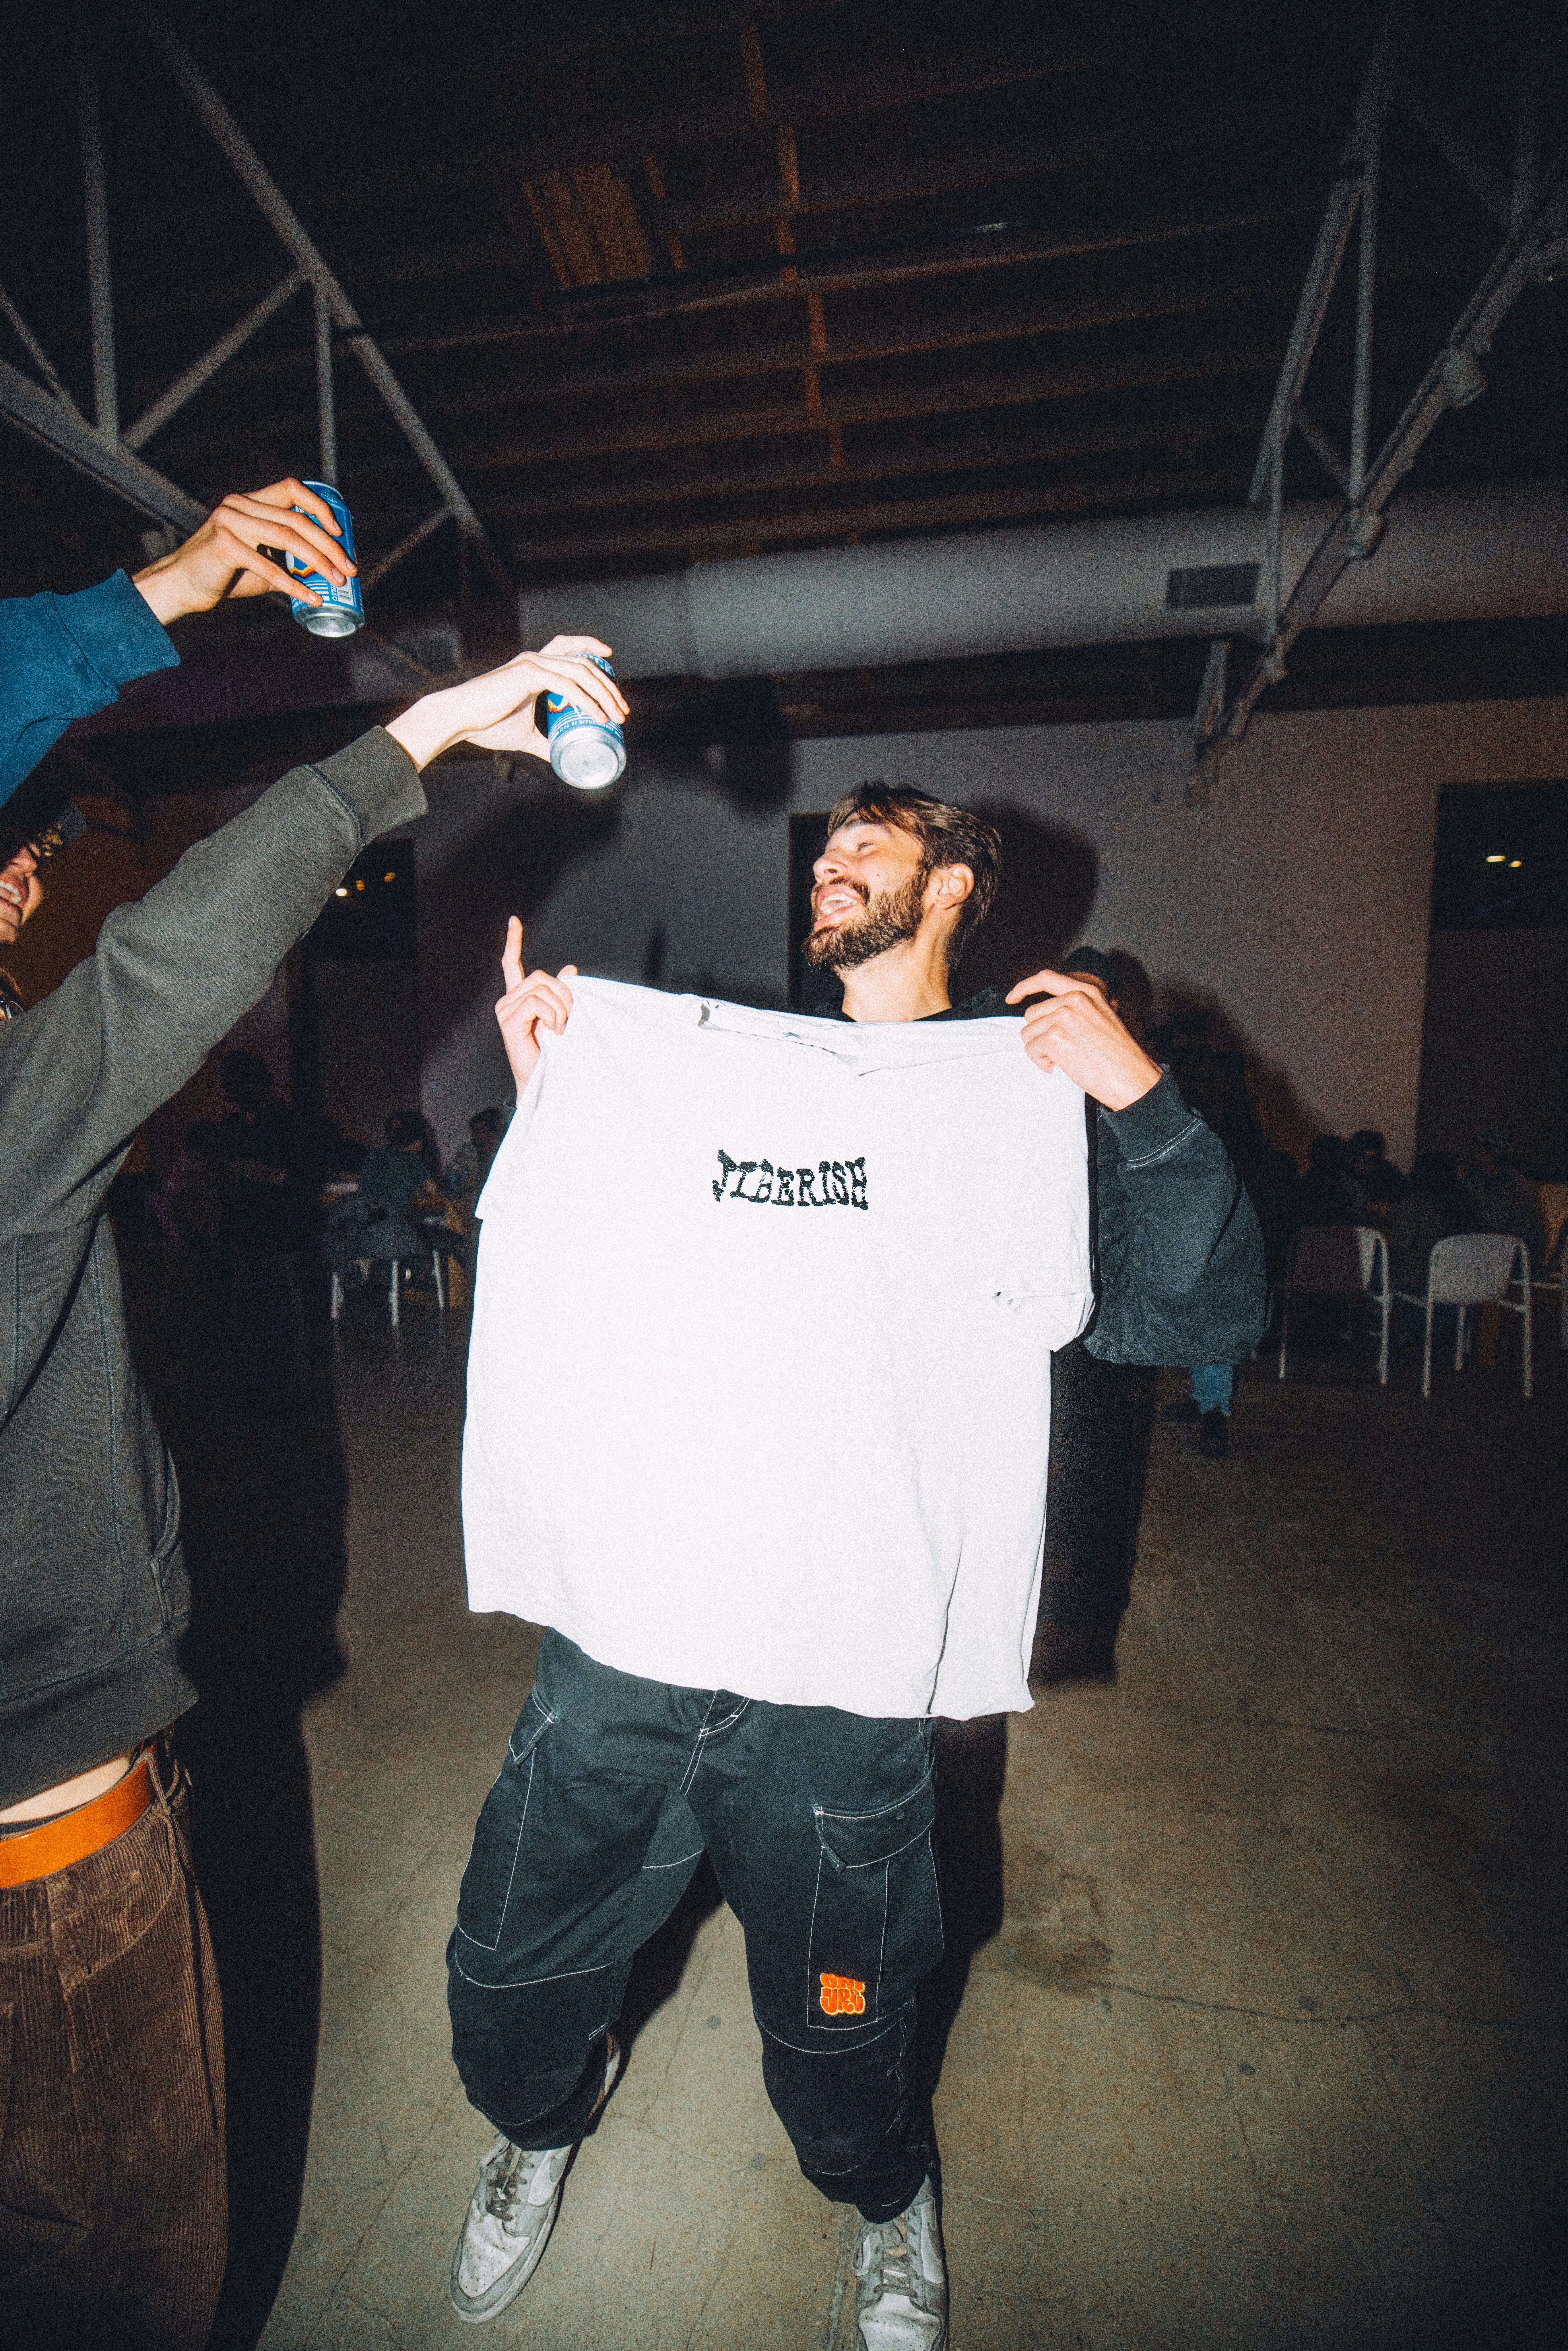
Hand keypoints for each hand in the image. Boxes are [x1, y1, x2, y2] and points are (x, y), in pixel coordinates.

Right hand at [132, 480, 352, 622]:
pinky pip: (269, 566)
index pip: (291, 488)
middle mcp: (239, 505)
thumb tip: (324, 570)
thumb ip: (286, 558)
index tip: (340, 531)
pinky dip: (294, 584)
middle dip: (329, 545)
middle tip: (349, 568)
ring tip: (336, 582)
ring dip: (318, 562)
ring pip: (288, 538)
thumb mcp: (259, 561)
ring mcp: (230, 522)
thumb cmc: (223, 574)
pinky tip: (311, 597)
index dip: (319, 507)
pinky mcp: (224, 546)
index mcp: (248, 502)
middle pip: (296, 519)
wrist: (182, 586)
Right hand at [383, 637, 626, 771]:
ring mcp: (532, 664)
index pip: (569, 650)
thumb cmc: (485, 725)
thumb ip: (544, 743)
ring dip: (604, 693)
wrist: (459, 720)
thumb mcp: (524, 736)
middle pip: (583, 663)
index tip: (611, 662)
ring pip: (580, 672)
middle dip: (608, 684)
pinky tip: (598, 715)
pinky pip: (567, 685)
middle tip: (623, 708)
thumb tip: (561, 757)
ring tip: (616, 714)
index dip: (591, 650)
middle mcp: (536, 660)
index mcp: (534, 667)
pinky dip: (586, 700)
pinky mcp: (528, 674)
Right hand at [495, 916, 575, 1091]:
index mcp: (518, 998)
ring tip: (561, 1029)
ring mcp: (505, 1011)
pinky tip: (553, 1031)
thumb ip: (563, 993)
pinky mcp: (509, 1022)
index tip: (513, 920)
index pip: (511, 965)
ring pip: (540, 989)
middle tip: (570, 1017)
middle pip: (540, 976)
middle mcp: (507, 1001)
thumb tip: (570, 968)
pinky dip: (552, 1015)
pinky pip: (536, 1003)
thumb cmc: (554, 1051)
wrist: (546, 1079)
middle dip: (564, 994)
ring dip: (560, 1008)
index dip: (513, 942)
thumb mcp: (563, 1016)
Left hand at [1005, 970, 1160, 1111]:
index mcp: (1087, 992)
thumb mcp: (1100, 1019)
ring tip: (1066, 1059)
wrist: (1132, 1078)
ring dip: (1041, 1050)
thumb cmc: (1117, 1056)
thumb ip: (1076, 1010)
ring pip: (1028, 1033)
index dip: (1024, 987)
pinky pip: (1031, 1050)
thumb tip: (1044, 1016)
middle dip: (1039, 1035)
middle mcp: (1074, 999)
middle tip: (1062, 1052)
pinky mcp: (1055, 1037)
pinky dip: (1041, 1063)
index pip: (1046, 978)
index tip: (1011, 998)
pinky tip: (1061, 1067)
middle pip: (1032, 1014)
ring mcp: (1064, 1016)